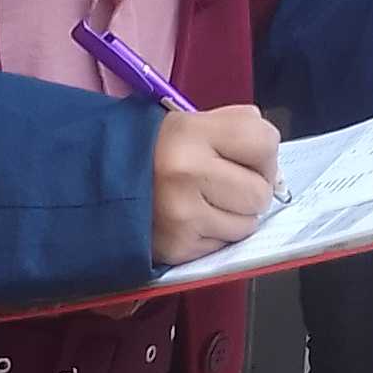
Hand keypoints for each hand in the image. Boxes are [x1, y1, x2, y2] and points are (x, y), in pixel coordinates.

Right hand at [151, 106, 280, 264]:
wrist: (96, 185)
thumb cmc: (154, 152)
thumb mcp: (190, 124)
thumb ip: (238, 131)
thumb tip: (277, 174)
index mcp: (192, 133)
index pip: (265, 142)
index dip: (262, 155)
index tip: (244, 159)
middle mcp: (187, 173)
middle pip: (260, 193)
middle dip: (250, 192)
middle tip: (223, 186)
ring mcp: (182, 216)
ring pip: (246, 226)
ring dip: (233, 219)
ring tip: (204, 205)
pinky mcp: (178, 248)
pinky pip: (221, 247)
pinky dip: (212, 237)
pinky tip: (189, 223)